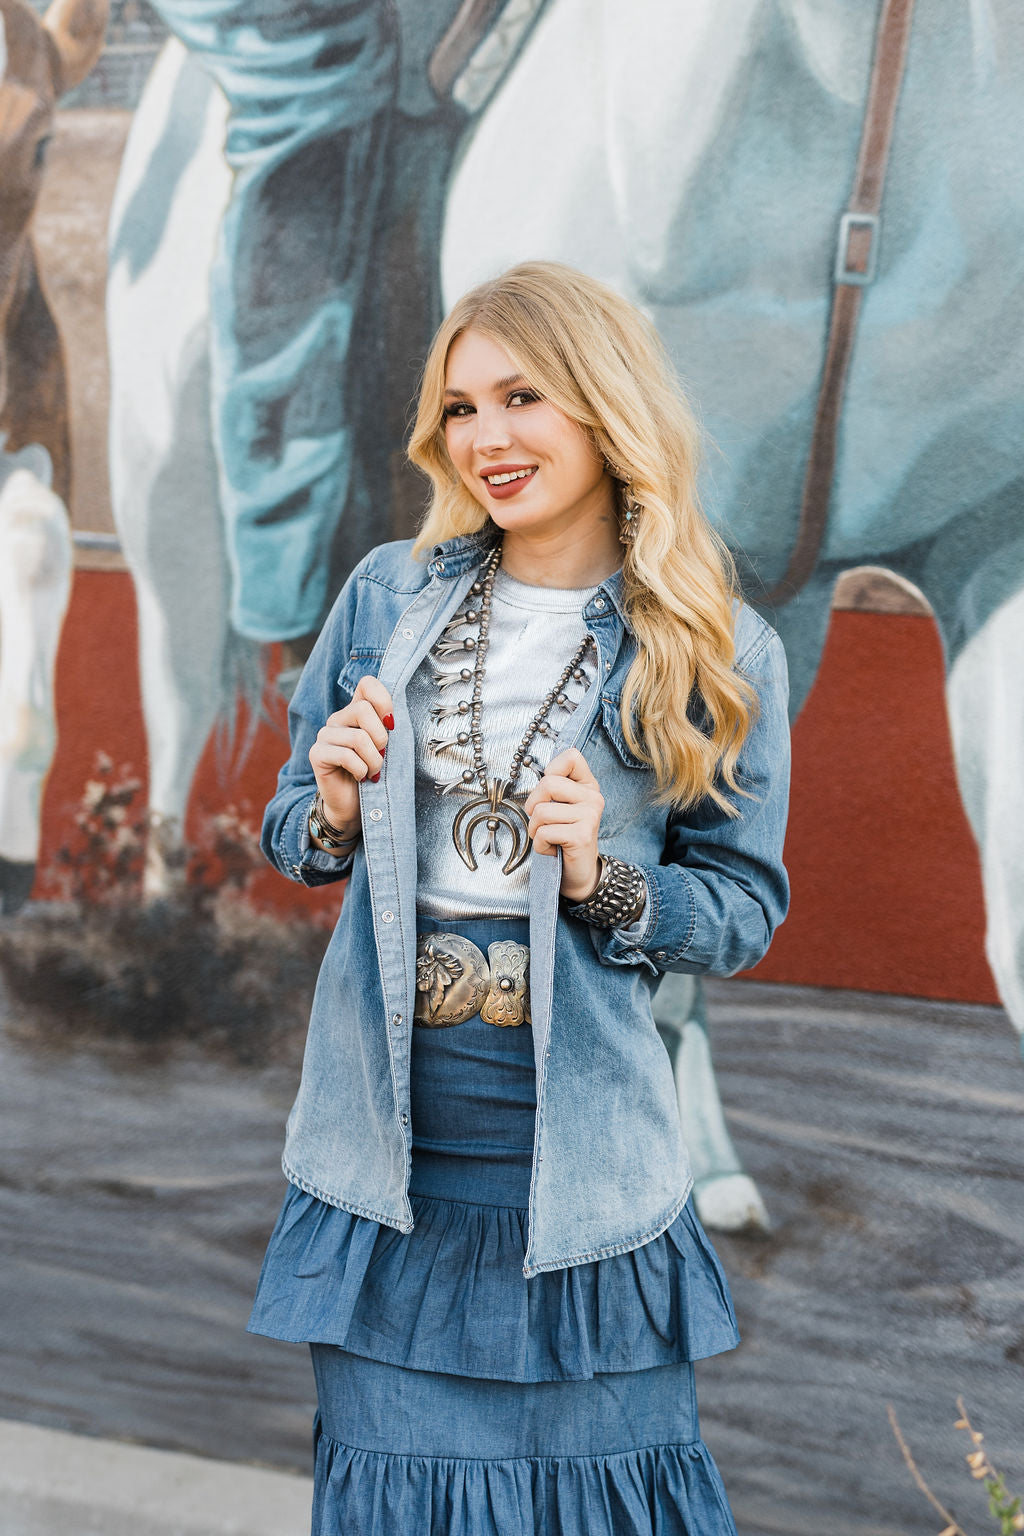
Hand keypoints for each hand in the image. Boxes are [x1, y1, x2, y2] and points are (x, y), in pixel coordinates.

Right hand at [308, 676, 393, 834]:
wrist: (355, 805)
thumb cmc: (374, 773)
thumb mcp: (386, 746)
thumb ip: (387, 726)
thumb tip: (390, 717)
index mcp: (355, 711)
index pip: (367, 683)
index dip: (384, 700)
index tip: (391, 724)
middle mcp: (337, 719)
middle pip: (363, 710)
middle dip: (381, 738)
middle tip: (381, 755)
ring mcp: (324, 735)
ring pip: (358, 738)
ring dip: (374, 761)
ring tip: (372, 771)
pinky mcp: (316, 753)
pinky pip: (346, 756)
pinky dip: (360, 770)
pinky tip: (360, 777)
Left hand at [523, 748, 603, 900]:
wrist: (579, 872)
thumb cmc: (564, 837)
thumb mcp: (561, 807)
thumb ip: (554, 788)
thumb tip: (538, 774)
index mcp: (588, 785)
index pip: (571, 756)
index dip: (551, 770)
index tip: (548, 792)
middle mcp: (593, 797)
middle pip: (548, 783)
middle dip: (533, 805)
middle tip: (540, 820)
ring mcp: (590, 816)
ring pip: (542, 811)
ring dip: (535, 829)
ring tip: (548, 837)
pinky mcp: (582, 835)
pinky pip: (545, 832)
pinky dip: (541, 845)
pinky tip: (553, 849)